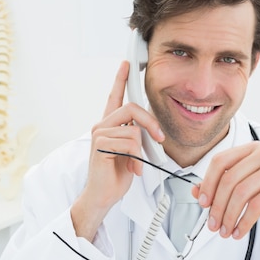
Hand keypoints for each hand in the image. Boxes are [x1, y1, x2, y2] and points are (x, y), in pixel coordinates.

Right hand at [71, 61, 163, 240]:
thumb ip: (136, 136)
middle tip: (159, 138)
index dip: (120, 79)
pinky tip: (133, 169)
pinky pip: (129, 143)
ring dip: (142, 151)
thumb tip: (151, 130)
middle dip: (151, 123)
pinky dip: (137, 159)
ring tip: (137, 164)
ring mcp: (99, 135)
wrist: (103, 196)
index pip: (115, 97)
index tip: (126, 64)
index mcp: (109, 125)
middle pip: (132, 108)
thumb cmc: (116, 176)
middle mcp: (102, 126)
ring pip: (133, 130)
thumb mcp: (131, 152)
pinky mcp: (100, 146)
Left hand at [193, 141, 259, 255]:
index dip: (207, 183)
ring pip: (241, 193)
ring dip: (228, 216)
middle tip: (213, 225)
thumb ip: (223, 187)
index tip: (202, 203)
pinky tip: (239, 231)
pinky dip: (244, 221)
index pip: (220, 161)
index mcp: (253, 149)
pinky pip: (256, 205)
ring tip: (225, 231)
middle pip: (229, 179)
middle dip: (217, 206)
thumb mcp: (249, 189)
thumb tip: (195, 192)